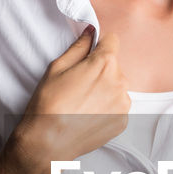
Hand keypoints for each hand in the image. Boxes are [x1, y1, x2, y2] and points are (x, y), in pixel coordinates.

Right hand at [8, 27, 130, 173]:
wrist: (49, 141)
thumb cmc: (49, 104)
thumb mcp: (57, 68)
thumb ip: (79, 47)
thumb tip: (90, 32)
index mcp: (105, 64)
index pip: (112, 41)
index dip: (98, 45)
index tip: (89, 55)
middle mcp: (120, 82)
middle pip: (114, 67)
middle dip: (100, 70)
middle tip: (78, 85)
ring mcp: (123, 104)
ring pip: (117, 87)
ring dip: (105, 90)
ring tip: (83, 103)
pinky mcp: (123, 122)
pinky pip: (117, 107)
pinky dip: (106, 109)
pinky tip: (88, 115)